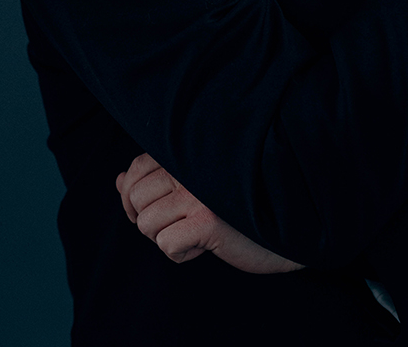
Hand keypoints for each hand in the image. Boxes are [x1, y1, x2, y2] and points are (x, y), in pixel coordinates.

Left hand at [115, 153, 304, 274]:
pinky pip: (166, 244)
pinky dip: (180, 254)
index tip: (153, 210)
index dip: (133, 196)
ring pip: (146, 224)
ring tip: (196, 232)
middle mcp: (190, 167)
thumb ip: (156, 180)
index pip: (136, 169)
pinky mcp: (207, 222)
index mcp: (187, 153)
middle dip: (147, 220)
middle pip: (134, 198)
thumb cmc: (239, 205)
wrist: (289, 224)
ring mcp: (198, 194)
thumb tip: (119, 181)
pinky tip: (203, 246)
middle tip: (177, 225)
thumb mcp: (194, 187)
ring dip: (166, 237)